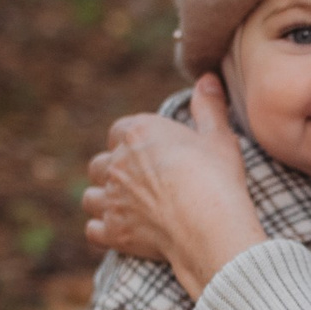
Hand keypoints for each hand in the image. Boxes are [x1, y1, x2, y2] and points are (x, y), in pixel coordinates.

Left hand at [82, 75, 266, 297]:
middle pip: (100, 164)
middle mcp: (118, 163)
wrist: (209, 225)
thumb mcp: (219, 137)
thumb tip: (207, 78)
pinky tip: (118, 231)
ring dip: (104, 200)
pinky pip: (93, 230)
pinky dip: (103, 230)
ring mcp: (112, 199)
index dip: (130, 141)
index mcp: (139, 133)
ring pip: (91, 197)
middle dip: (115, 172)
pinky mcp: (113, 231)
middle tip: (139, 183)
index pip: (119, 131)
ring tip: (125, 207)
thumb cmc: (216, 179)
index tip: (148, 153)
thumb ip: (209, 107)